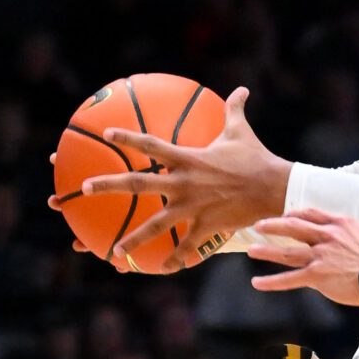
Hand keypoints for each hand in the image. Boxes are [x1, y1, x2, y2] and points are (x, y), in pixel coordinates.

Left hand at [56, 86, 288, 265]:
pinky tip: (162, 269)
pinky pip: (187, 246)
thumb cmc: (257, 158)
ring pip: (156, 225)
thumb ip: (235, 110)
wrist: (275, 188)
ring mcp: (192, 207)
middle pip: (138, 184)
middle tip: (83, 188)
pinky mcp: (206, 226)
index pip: (151, 144)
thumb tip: (242, 89)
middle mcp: (183, 183)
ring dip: (133, 238)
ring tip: (113, 251)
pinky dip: (175, 259)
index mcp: (188, 158)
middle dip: (108, 185)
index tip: (106, 133)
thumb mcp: (242, 131)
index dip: (127, 137)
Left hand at [246, 207, 358, 306]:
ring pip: (287, 252)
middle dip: (274, 225)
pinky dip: (273, 282)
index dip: (298, 214)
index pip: (314, 214)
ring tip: (252, 250)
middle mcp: (327, 237)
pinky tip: (258, 283)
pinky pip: (290, 279)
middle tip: (258, 226)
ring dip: (267, 251)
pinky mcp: (318, 276)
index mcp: (343, 225)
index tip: (288, 215)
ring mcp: (321, 256)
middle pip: (294, 227)